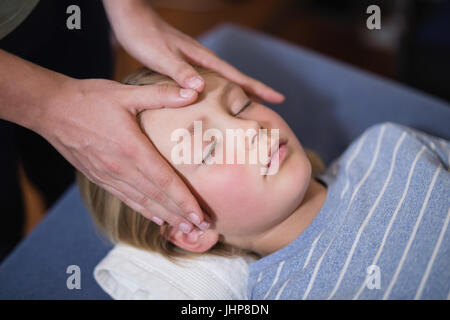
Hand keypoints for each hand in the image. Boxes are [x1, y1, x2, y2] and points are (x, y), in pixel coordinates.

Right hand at [37, 77, 209, 233]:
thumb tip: (192, 91)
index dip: (184, 200)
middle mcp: (120, 168)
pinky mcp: (98, 178)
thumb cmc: (89, 99)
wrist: (50, 110)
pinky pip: (125, 198)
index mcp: (131, 148)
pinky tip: (155, 217)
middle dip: (180, 214)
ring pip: (141, 202)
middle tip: (201, 228)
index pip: (164, 181)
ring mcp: (108, 176)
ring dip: (164, 216)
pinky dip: (142, 209)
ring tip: (183, 228)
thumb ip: (160, 95)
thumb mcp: (126, 93)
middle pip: (156, 197)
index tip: (199, 215)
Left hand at [102, 0, 284, 102]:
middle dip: (256, 92)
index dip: (258, 88)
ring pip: (225, 79)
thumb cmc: (144, 36)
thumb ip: (180, 72)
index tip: (279, 98)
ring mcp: (196, 61)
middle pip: (237, 78)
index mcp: (203, 59)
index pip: (237, 76)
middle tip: (272, 107)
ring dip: (240, 92)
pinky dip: (220, 90)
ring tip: (250, 106)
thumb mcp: (160, 56)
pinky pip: (211, 80)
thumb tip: (201, 89)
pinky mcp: (186, 63)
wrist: (131, 18)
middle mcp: (203, 60)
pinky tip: (216, 98)